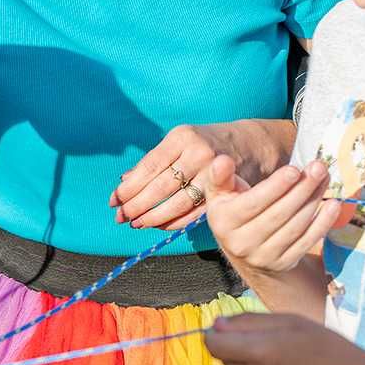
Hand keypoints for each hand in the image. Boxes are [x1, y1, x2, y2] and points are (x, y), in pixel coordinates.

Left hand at [112, 120, 290, 230]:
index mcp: (181, 138)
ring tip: (137, 223)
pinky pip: (195, 212)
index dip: (129, 186)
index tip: (114, 200)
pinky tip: (160, 226)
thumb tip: (124, 181)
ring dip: (154, 216)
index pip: (149, 166)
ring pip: (178, 202)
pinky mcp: (225, 191)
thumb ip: (153, 161)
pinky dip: (175, 222)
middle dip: (137, 205)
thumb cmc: (205, 143)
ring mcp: (214, 173)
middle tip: (121, 217)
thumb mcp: (179, 142)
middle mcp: (198, 153)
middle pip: (161, 186)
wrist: (250, 144)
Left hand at [204, 311, 364, 364]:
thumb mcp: (289, 322)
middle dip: (243, 352)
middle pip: (229, 361)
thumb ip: (246, 322)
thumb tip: (215, 326)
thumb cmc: (328, 349)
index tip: (227, 333)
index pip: (212, 345)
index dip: (217, 336)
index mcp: (259, 352)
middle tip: (277, 349)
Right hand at [207, 156, 342, 277]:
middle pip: (278, 213)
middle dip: (301, 189)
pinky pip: (307, 241)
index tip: (294, 170)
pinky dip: (323, 223)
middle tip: (318, 168)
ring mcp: (263, 256)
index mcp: (224, 222)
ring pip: (295, 226)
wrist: (244, 250)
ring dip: (314, 200)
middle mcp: (241, 243)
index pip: (253, 203)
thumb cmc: (234, 210)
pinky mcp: (283, 263)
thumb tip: (223, 161)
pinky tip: (333, 205)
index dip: (275, 187)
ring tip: (324, 178)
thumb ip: (220, 176)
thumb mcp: (220, 193)